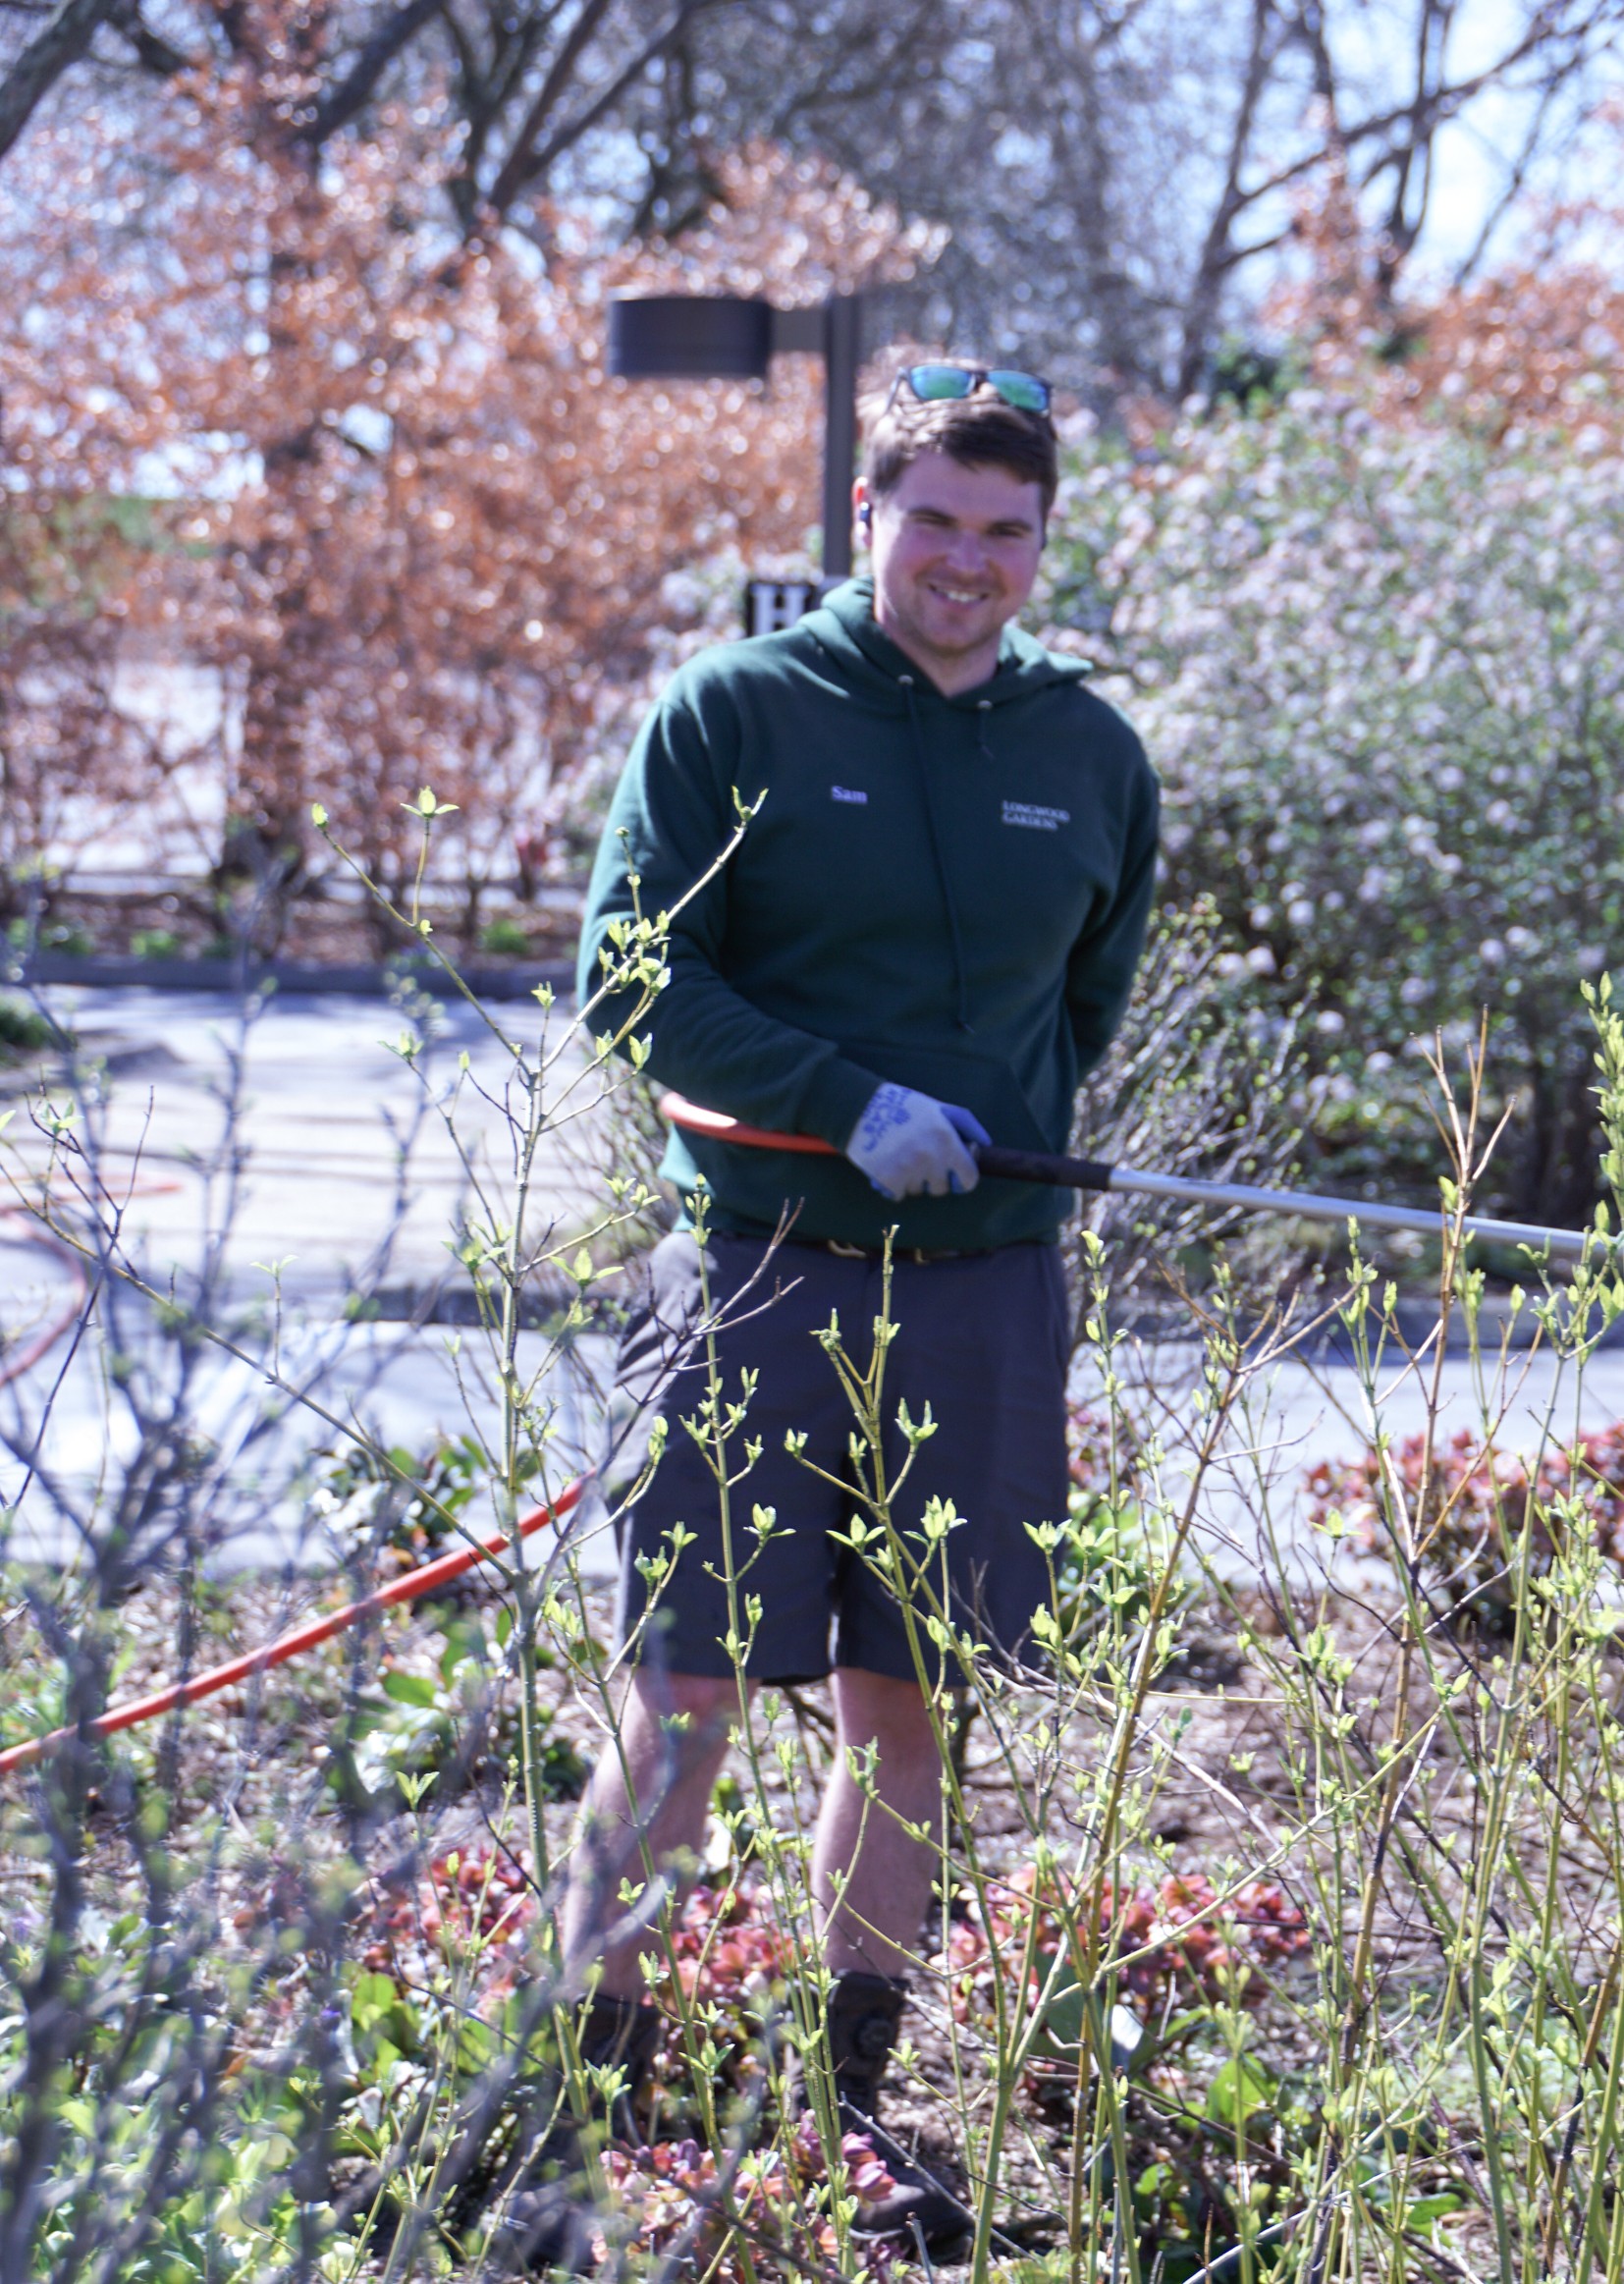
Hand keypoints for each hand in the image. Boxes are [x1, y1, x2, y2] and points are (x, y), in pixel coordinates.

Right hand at [845, 1084, 990, 1200]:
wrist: (861, 1106)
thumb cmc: (905, 1106)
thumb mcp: (940, 1108)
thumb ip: (967, 1125)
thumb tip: (985, 1145)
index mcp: (947, 1141)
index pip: (969, 1179)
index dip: (963, 1180)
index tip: (954, 1177)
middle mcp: (931, 1158)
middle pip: (941, 1189)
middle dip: (933, 1178)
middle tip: (919, 1158)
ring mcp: (909, 1170)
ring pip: (918, 1191)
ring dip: (911, 1180)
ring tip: (900, 1156)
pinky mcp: (888, 1180)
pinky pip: (897, 1195)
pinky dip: (892, 1185)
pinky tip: (886, 1165)